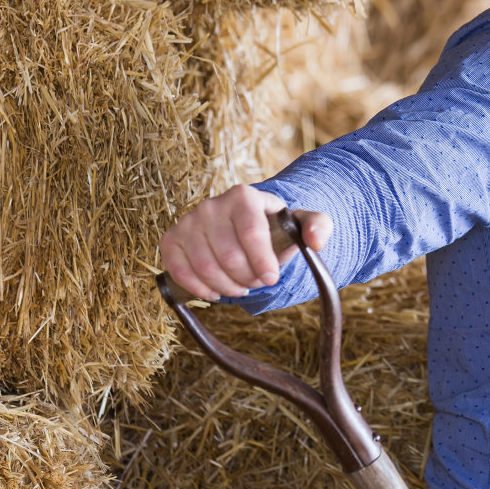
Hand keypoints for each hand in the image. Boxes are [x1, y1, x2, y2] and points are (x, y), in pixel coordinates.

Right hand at [158, 184, 330, 299]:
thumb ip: (318, 226)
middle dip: (247, 277)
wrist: (244, 225)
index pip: (252, 233)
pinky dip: (198, 288)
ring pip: (204, 267)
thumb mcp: (302, 222)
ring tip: (241, 287)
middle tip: (258, 282)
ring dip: (226, 286)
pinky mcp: (171, 239)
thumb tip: (315, 241)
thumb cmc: (275, 226)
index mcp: (244, 196)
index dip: (263, 261)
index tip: (272, 278)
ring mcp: (188, 222)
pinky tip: (215, 292)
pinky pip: (179, 271)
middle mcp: (211, 205)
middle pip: (228, 255)